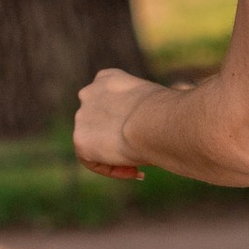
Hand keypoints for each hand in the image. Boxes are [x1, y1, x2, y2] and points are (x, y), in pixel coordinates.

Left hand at [74, 66, 160, 180]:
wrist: (153, 121)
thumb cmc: (168, 112)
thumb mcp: (157, 102)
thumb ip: (147, 110)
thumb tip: (159, 125)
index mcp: (108, 78)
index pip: (109, 101)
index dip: (126, 120)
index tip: (143, 132)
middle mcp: (89, 93)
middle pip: (99, 122)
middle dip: (117, 137)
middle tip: (141, 151)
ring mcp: (82, 117)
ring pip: (95, 142)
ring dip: (115, 155)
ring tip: (140, 164)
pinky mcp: (80, 140)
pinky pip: (92, 161)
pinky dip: (111, 168)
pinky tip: (134, 170)